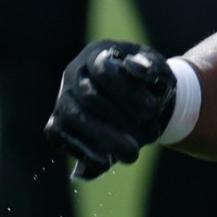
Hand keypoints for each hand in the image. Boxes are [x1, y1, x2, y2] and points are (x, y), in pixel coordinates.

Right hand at [44, 40, 175, 181]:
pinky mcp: (56, 122)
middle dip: (121, 118)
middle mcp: (75, 73)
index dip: (128, 92)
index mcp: (100, 53)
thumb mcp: (160, 73)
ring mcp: (63, 97)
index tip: (152, 111)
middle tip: (151, 136)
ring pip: (72, 117)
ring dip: (103, 137)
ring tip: (133, 155)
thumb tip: (132, 66)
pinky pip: (58, 135)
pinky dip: (81, 150)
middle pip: (89, 96)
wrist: (140, 100)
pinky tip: (106, 163)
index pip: (105, 70)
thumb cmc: (150, 83)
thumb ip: (153, 68)